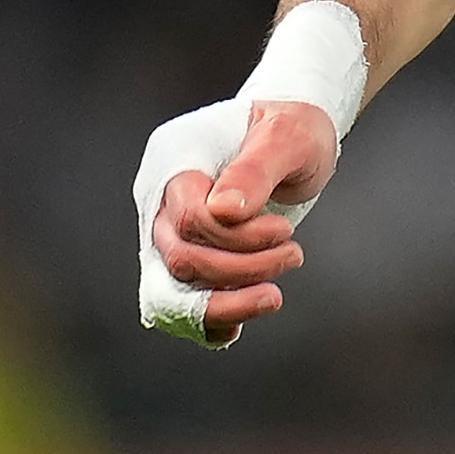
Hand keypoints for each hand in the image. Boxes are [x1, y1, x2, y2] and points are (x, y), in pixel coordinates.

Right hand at [141, 99, 340, 345]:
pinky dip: (209, 321)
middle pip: (180, 258)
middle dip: (241, 269)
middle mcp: (160, 200)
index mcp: (174, 160)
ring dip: (228, 302)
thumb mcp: (287, 136)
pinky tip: (240, 322)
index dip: (238, 237)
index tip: (284, 229)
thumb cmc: (292, 130)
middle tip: (294, 254)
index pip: (187, 218)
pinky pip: (180, 306)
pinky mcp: (189, 257)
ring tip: (274, 296)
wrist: (294, 139)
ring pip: (173, 290)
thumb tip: (222, 212)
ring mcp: (168, 231)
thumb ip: (254, 169)